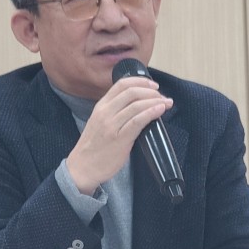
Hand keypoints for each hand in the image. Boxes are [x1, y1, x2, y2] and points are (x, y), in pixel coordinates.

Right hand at [66, 76, 172, 194]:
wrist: (82, 167)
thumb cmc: (94, 146)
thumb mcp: (99, 121)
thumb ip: (114, 111)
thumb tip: (137, 104)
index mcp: (101, 106)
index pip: (121, 84)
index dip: (140, 81)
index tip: (153, 86)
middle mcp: (105, 112)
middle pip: (132, 92)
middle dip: (151, 91)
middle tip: (162, 96)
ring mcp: (112, 125)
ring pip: (137, 105)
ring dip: (155, 101)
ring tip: (166, 103)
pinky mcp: (119, 139)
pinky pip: (138, 121)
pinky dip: (151, 112)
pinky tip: (160, 110)